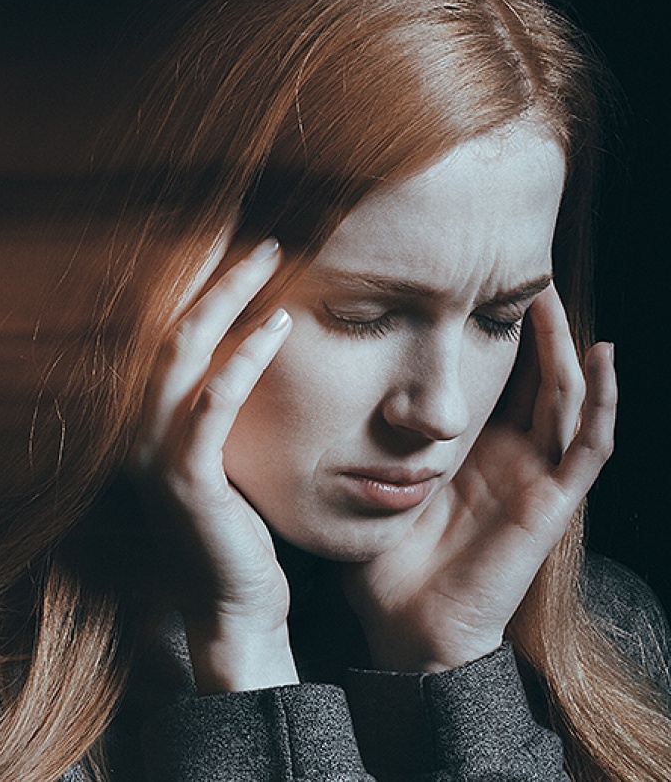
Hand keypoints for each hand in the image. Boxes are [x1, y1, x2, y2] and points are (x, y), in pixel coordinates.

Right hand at [131, 236, 296, 691]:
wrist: (233, 606)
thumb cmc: (238, 527)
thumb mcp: (225, 454)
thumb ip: (219, 400)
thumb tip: (256, 333)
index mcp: (143, 416)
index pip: (161, 324)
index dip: (190, 272)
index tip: (230, 225)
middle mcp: (136, 426)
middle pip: (164, 322)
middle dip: (207, 266)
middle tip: (254, 219)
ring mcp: (155, 452)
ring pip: (181, 350)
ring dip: (225, 295)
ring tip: (269, 252)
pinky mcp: (187, 479)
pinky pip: (211, 403)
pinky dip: (244, 359)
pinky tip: (280, 325)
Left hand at [345, 286, 615, 671]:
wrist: (405, 628)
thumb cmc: (383, 561)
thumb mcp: (366, 479)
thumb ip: (347, 437)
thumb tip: (291, 384)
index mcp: (467, 449)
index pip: (487, 375)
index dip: (484, 329)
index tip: (462, 277)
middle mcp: (508, 456)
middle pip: (532, 374)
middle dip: (529, 323)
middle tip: (516, 266)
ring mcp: (535, 477)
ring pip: (567, 396)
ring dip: (566, 345)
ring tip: (553, 296)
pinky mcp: (552, 503)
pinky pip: (588, 445)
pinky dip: (602, 401)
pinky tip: (604, 359)